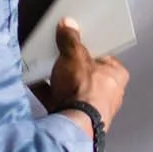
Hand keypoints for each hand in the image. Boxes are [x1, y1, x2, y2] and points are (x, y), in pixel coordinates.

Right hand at [36, 18, 127, 138]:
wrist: (72, 125)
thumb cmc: (85, 91)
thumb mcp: (75, 56)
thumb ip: (70, 40)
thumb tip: (68, 26)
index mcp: (117, 76)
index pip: (104, 55)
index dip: (88, 47)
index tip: (74, 40)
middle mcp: (109, 94)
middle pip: (86, 72)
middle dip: (70, 65)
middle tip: (57, 54)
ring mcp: (91, 109)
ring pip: (72, 88)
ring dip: (58, 80)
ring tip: (44, 68)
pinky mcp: (75, 119)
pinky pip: (59, 101)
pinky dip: (47, 93)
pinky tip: (35, 83)